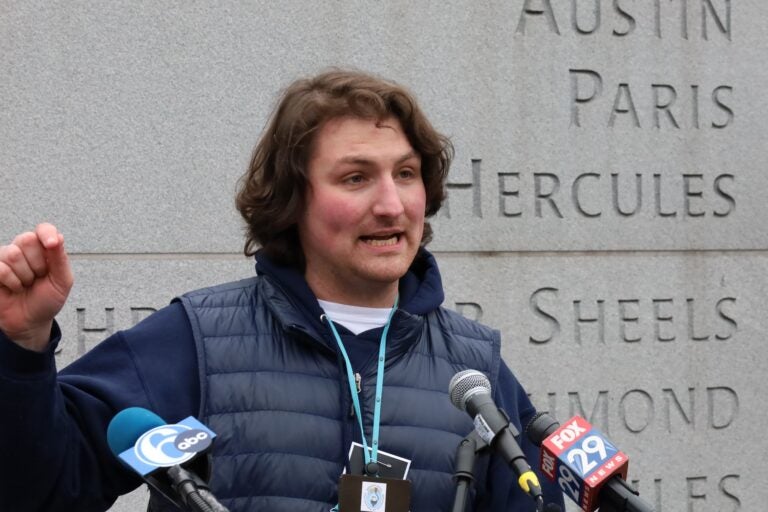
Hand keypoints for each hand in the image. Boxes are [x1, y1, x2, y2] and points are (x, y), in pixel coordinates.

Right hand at [0, 223, 73, 350]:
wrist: (30, 322)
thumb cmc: (47, 300)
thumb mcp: (62, 282)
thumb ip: (60, 259)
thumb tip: (57, 237)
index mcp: (44, 249)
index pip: (43, 229)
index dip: (46, 233)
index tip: (51, 244)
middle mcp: (24, 249)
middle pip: (26, 240)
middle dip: (37, 264)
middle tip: (38, 278)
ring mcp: (6, 259)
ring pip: (12, 254)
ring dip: (23, 276)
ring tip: (25, 285)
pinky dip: (10, 282)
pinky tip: (13, 288)